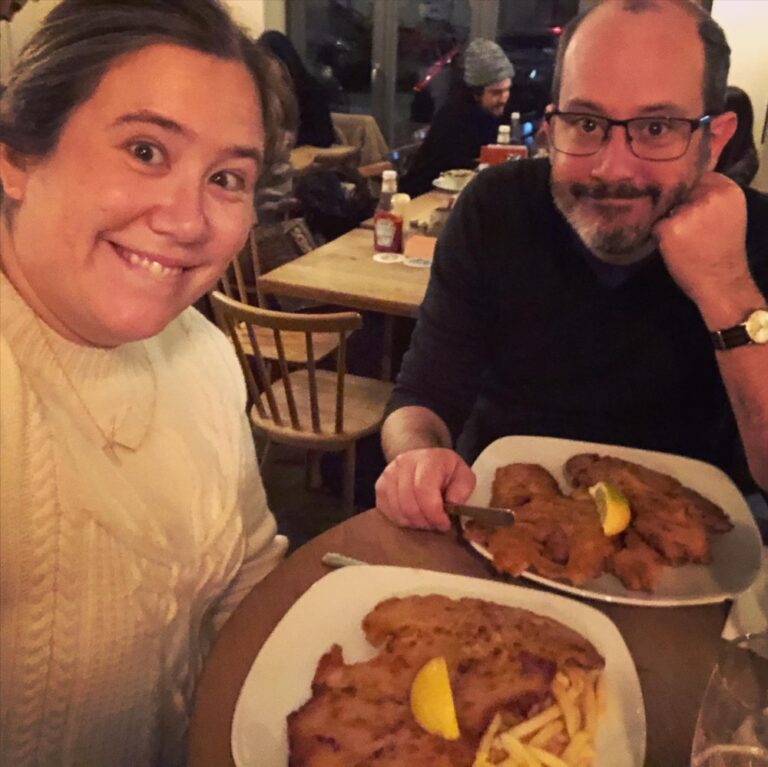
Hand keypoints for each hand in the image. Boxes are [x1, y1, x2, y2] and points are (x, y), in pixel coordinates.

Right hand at [375, 448, 475, 530]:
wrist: (422, 458)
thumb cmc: (444, 470)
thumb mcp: (463, 475)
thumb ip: (462, 489)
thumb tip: (452, 504)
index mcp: (427, 459)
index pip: (423, 490)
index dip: (434, 513)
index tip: (444, 523)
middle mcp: (403, 463)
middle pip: (409, 504)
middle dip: (425, 521)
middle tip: (435, 524)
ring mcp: (388, 474)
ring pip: (397, 510)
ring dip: (413, 522)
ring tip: (425, 520)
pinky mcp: (379, 486)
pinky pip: (387, 512)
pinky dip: (402, 520)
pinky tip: (413, 516)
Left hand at [654, 172, 751, 309]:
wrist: (721, 281)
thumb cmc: (722, 249)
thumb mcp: (726, 213)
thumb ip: (709, 196)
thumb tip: (681, 185)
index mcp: (727, 190)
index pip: (697, 176)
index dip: (688, 190)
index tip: (687, 202)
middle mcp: (709, 196)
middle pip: (679, 190)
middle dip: (676, 204)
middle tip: (684, 224)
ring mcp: (688, 211)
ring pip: (666, 207)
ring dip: (667, 219)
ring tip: (679, 237)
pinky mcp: (670, 227)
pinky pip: (656, 224)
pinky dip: (658, 234)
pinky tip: (671, 245)